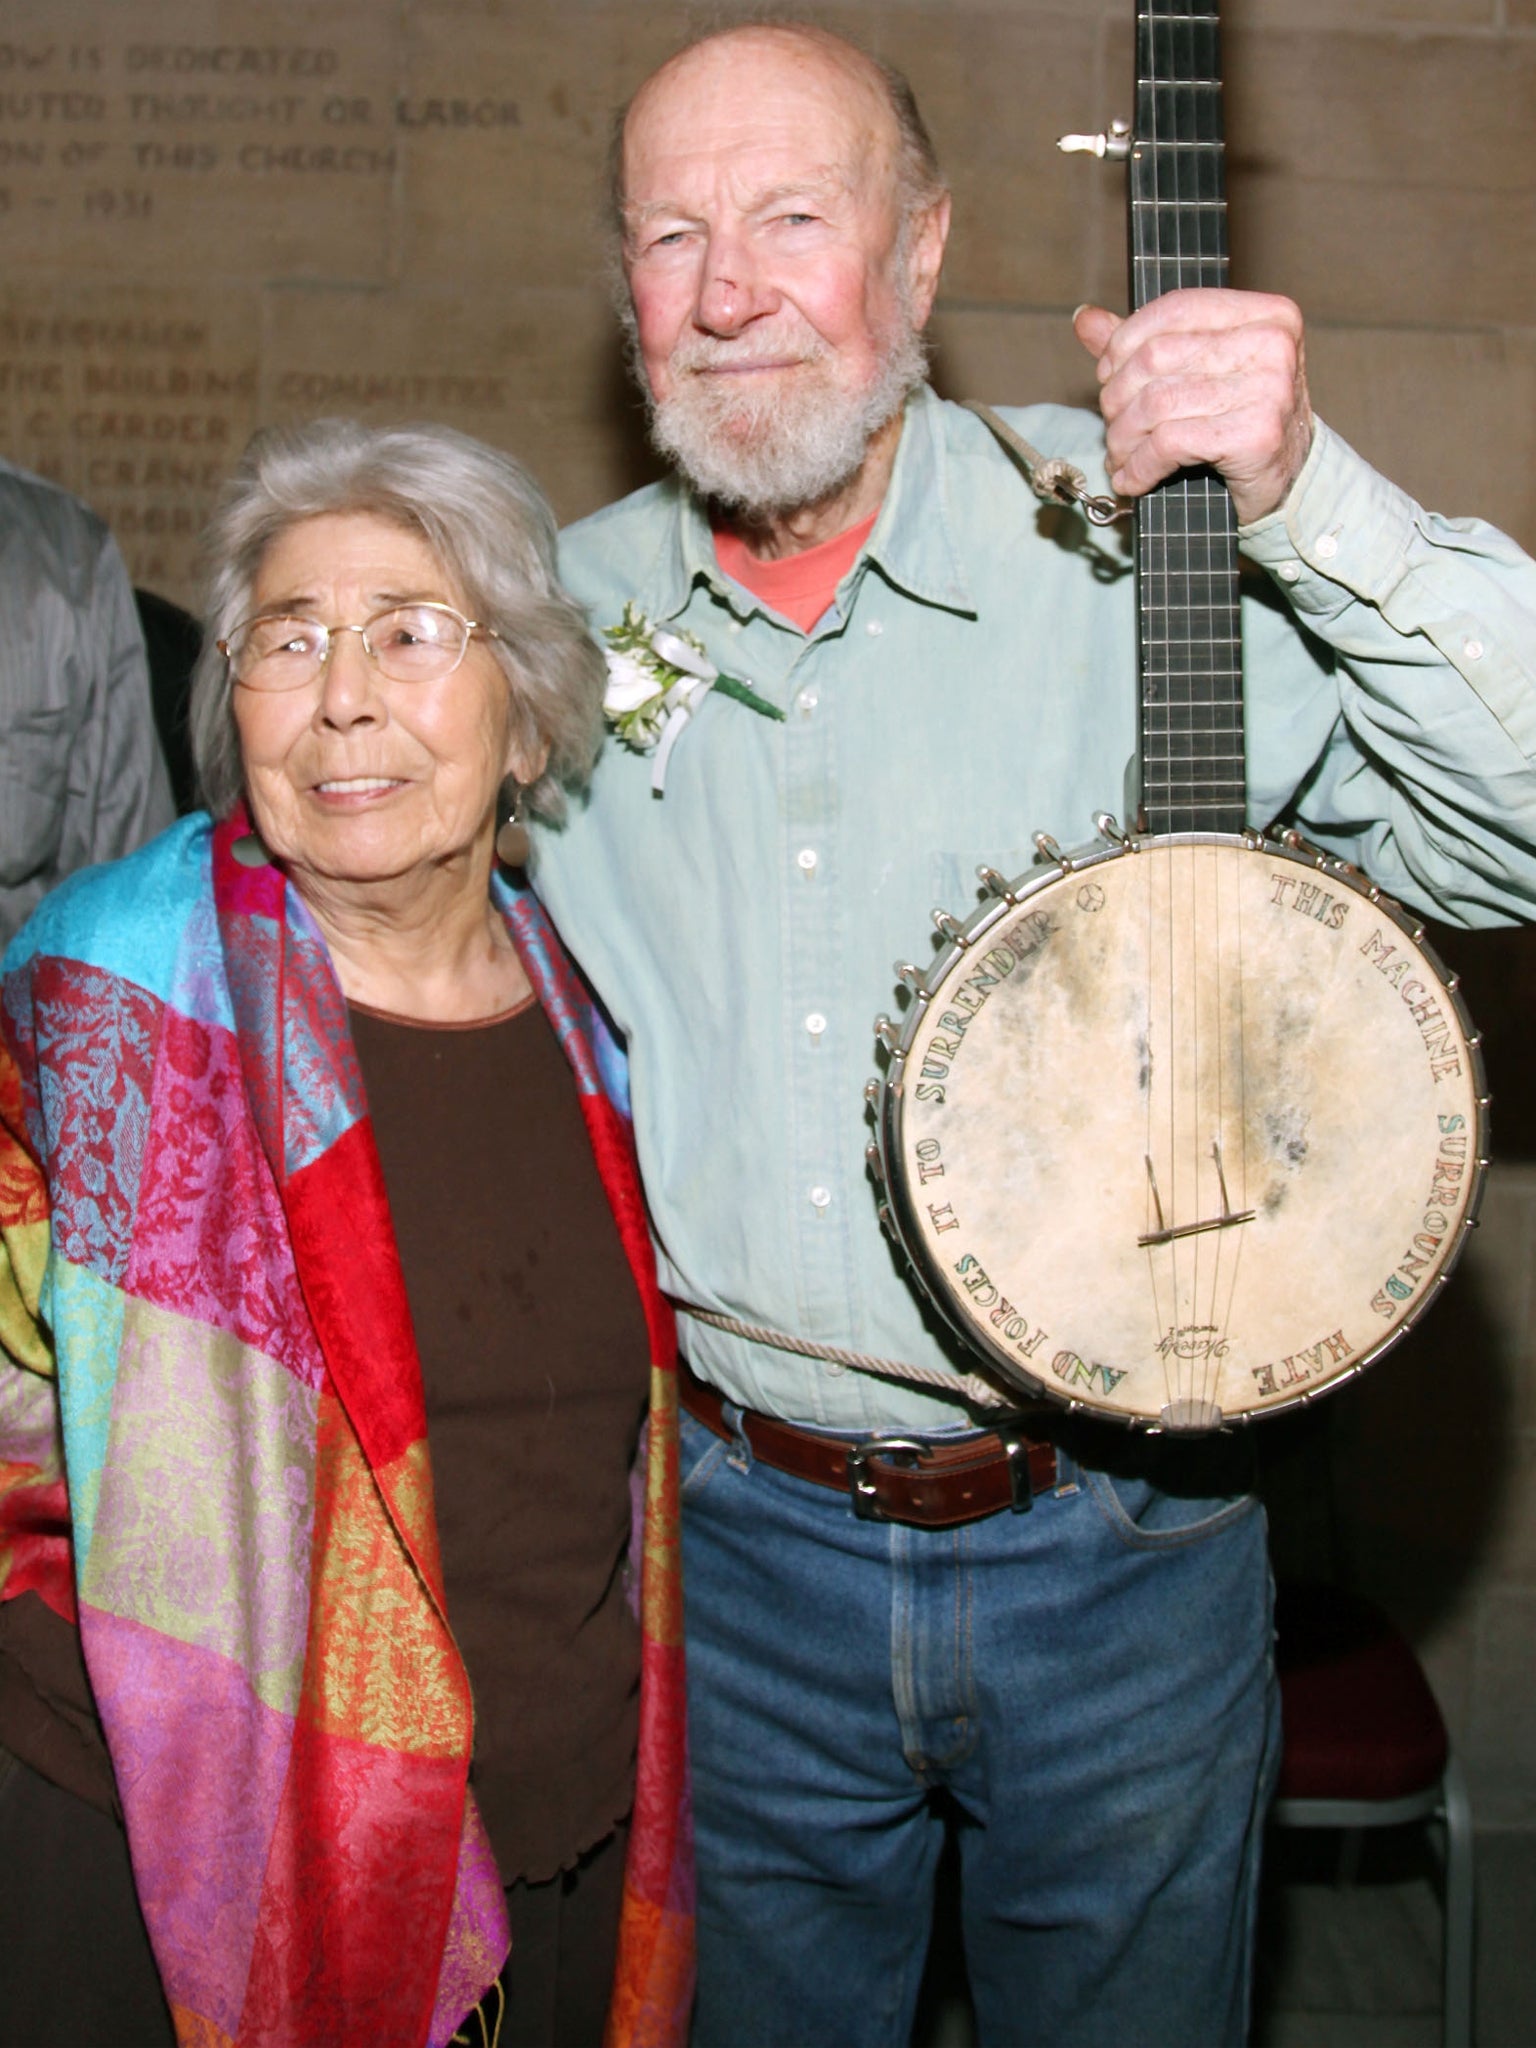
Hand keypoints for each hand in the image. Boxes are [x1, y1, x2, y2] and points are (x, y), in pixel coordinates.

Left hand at [1073, 289, 1313, 524]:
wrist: (1288, 484)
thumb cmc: (1240, 422)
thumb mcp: (1198, 373)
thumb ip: (1144, 343)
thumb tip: (1086, 319)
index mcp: (1265, 313)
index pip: (1175, 309)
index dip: (1125, 343)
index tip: (1107, 376)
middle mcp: (1272, 343)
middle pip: (1157, 357)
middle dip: (1118, 398)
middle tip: (1113, 426)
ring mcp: (1269, 388)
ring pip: (1157, 403)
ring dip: (1123, 438)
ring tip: (1120, 456)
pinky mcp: (1256, 435)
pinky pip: (1169, 444)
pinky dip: (1139, 466)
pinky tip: (1132, 479)